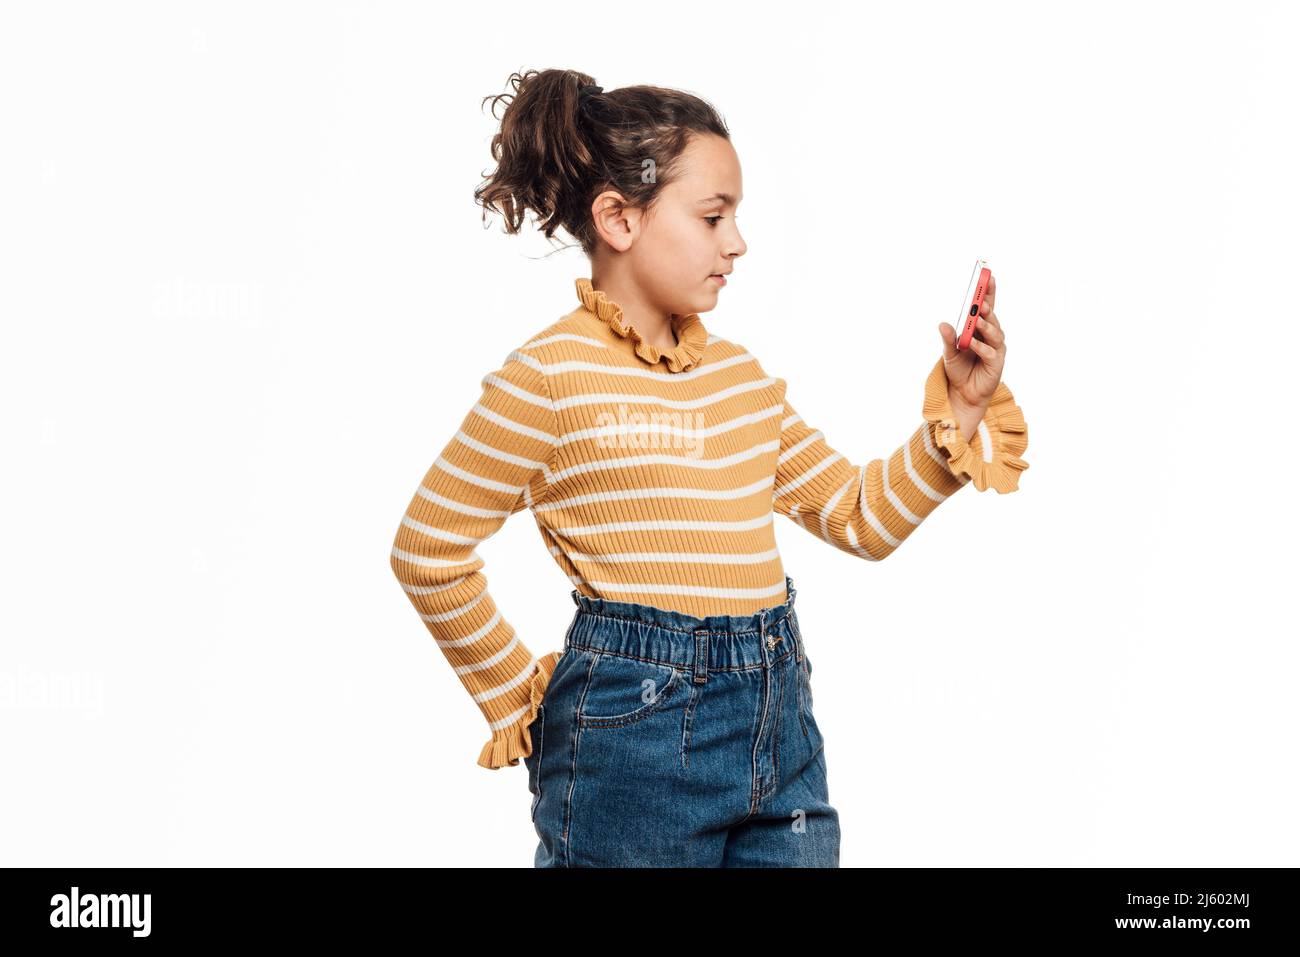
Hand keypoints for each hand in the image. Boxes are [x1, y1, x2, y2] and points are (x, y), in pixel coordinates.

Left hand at [937, 273, 1006, 411]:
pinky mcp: (996, 363)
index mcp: (981, 329)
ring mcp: (996, 349)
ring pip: (994, 333)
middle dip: (987, 306)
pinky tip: (971, 342)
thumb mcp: (949, 352)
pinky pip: (989, 352)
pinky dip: (980, 346)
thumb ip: (948, 338)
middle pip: (992, 317)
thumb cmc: (959, 369)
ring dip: (986, 325)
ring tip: (977, 318)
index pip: (987, 307)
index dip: (988, 292)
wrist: (962, 394)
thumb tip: (943, 323)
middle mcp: (991, 336)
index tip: (988, 276)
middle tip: (981, 299)